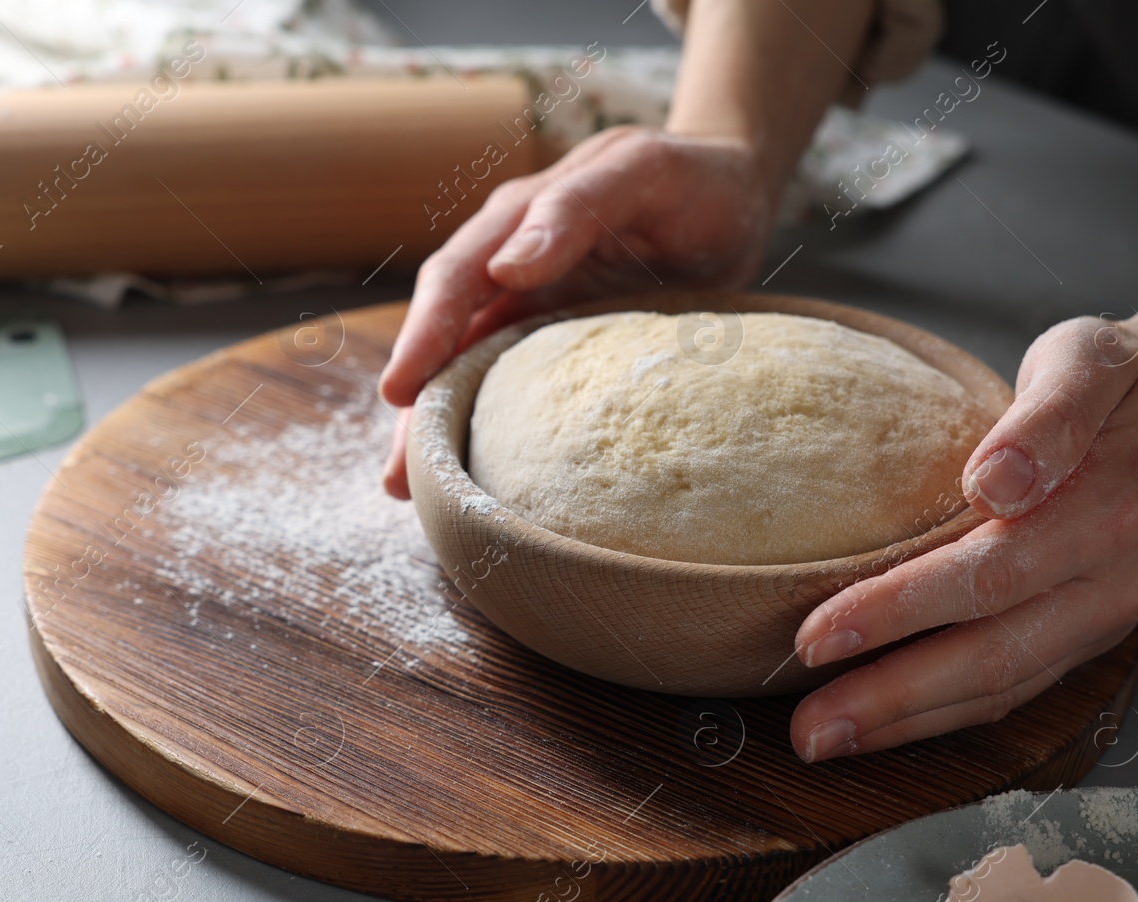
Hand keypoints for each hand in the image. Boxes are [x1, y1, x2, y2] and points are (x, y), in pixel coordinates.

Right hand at [378, 125, 775, 498]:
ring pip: (473, 374)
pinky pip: (519, 392)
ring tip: (416, 494)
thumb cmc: (695, 178)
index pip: (455, 279)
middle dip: (419, 406)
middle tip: (398, 476)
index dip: (423, 334)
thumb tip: (507, 266)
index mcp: (519, 219)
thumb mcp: (644, 171)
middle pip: (449, 340)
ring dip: (444, 431)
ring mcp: (536, 313)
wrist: (738, 200)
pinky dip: (494, 432)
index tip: (400, 390)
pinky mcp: (565, 350)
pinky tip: (483, 480)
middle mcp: (512, 271)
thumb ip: (578, 205)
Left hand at [787, 314, 1137, 761]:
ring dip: (907, 723)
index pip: (986, 575)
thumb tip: (995, 480)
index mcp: (1106, 512)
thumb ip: (1045, 418)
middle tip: (807, 727)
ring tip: (825, 740)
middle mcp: (1112, 582)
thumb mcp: (1086, 361)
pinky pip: (1014, 689)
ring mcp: (1105, 619)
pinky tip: (884, 727)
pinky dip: (944, 715)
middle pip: (990, 655)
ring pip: (1001, 688)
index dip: (896, 611)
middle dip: (890, 697)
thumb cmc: (1121, 384)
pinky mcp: (1088, 638)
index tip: (816, 636)